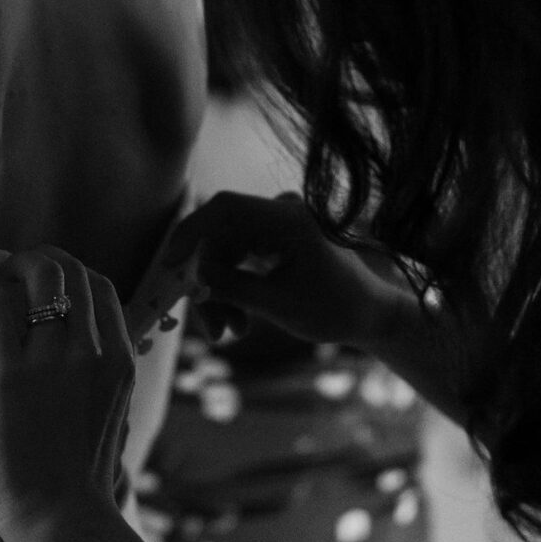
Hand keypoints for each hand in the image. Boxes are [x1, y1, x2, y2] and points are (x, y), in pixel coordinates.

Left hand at [0, 249, 135, 541]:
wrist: (62, 522)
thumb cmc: (80, 487)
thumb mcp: (112, 426)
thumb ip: (104, 392)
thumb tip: (94, 374)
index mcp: (120, 364)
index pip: (104, 289)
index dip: (74, 275)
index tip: (49, 283)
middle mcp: (93, 352)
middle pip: (74, 273)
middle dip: (43, 260)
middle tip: (17, 272)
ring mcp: (53, 360)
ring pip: (41, 276)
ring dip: (15, 268)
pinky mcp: (9, 374)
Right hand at [159, 190, 406, 349]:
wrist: (370, 316)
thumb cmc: (335, 310)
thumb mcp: (278, 304)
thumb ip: (232, 288)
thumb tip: (193, 278)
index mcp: (290, 218)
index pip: (225, 208)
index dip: (191, 232)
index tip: (170, 265)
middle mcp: (282, 212)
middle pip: (222, 237)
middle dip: (210, 282)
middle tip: (211, 328)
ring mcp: (279, 224)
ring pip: (227, 251)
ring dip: (221, 291)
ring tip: (228, 333)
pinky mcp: (276, 238)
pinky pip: (240, 256)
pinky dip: (235, 287)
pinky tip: (239, 321)